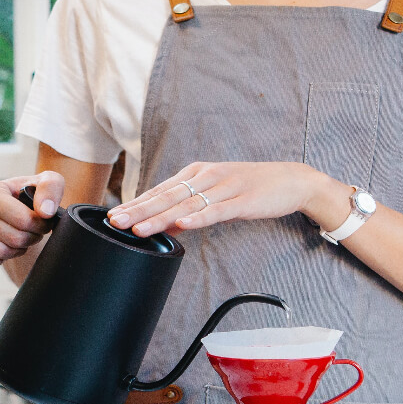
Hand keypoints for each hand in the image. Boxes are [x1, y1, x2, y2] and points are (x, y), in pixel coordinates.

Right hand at [0, 171, 64, 266]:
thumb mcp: (46, 182)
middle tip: (34, 233)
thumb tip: (45, 211)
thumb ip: (50, 188)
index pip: (21, 219)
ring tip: (21, 239)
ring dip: (16, 250)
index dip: (40, 226)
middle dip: (30, 238)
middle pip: (12, 237)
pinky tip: (4, 247)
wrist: (11, 208)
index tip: (44, 223)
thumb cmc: (27, 195)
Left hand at [107, 162, 325, 236]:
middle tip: (115, 222)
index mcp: (197, 173)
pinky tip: (181, 226)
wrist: (290, 180)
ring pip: (186, 205)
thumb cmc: (251, 187)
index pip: (160, 190)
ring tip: (138, 229)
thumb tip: (166, 225)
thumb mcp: (217, 194)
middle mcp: (206, 177)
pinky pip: (216, 211)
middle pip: (166, 196)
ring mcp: (224, 188)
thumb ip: (191, 207)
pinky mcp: (241, 200)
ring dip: (160, 218)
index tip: (112, 216)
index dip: (135, 204)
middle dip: (138, 211)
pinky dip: (197, 219)